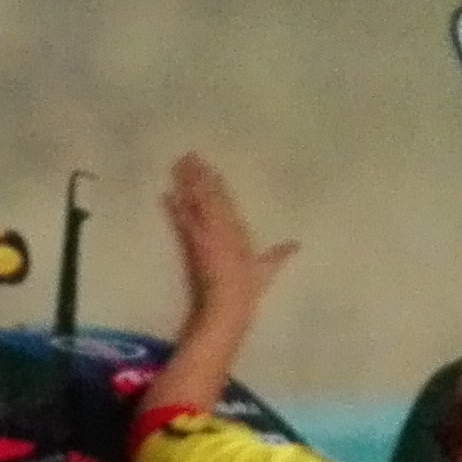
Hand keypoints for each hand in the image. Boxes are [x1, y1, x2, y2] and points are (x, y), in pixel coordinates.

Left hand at [161, 154, 298, 318]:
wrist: (225, 306)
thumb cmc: (246, 290)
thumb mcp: (265, 271)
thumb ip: (279, 255)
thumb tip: (296, 245)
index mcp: (238, 230)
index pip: (225, 200)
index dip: (215, 183)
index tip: (208, 167)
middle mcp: (222, 226)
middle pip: (208, 194)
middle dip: (198, 175)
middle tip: (188, 155)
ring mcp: (205, 234)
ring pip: (194, 202)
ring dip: (185, 183)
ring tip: (177, 166)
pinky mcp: (191, 244)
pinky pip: (182, 221)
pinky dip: (174, 208)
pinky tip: (165, 195)